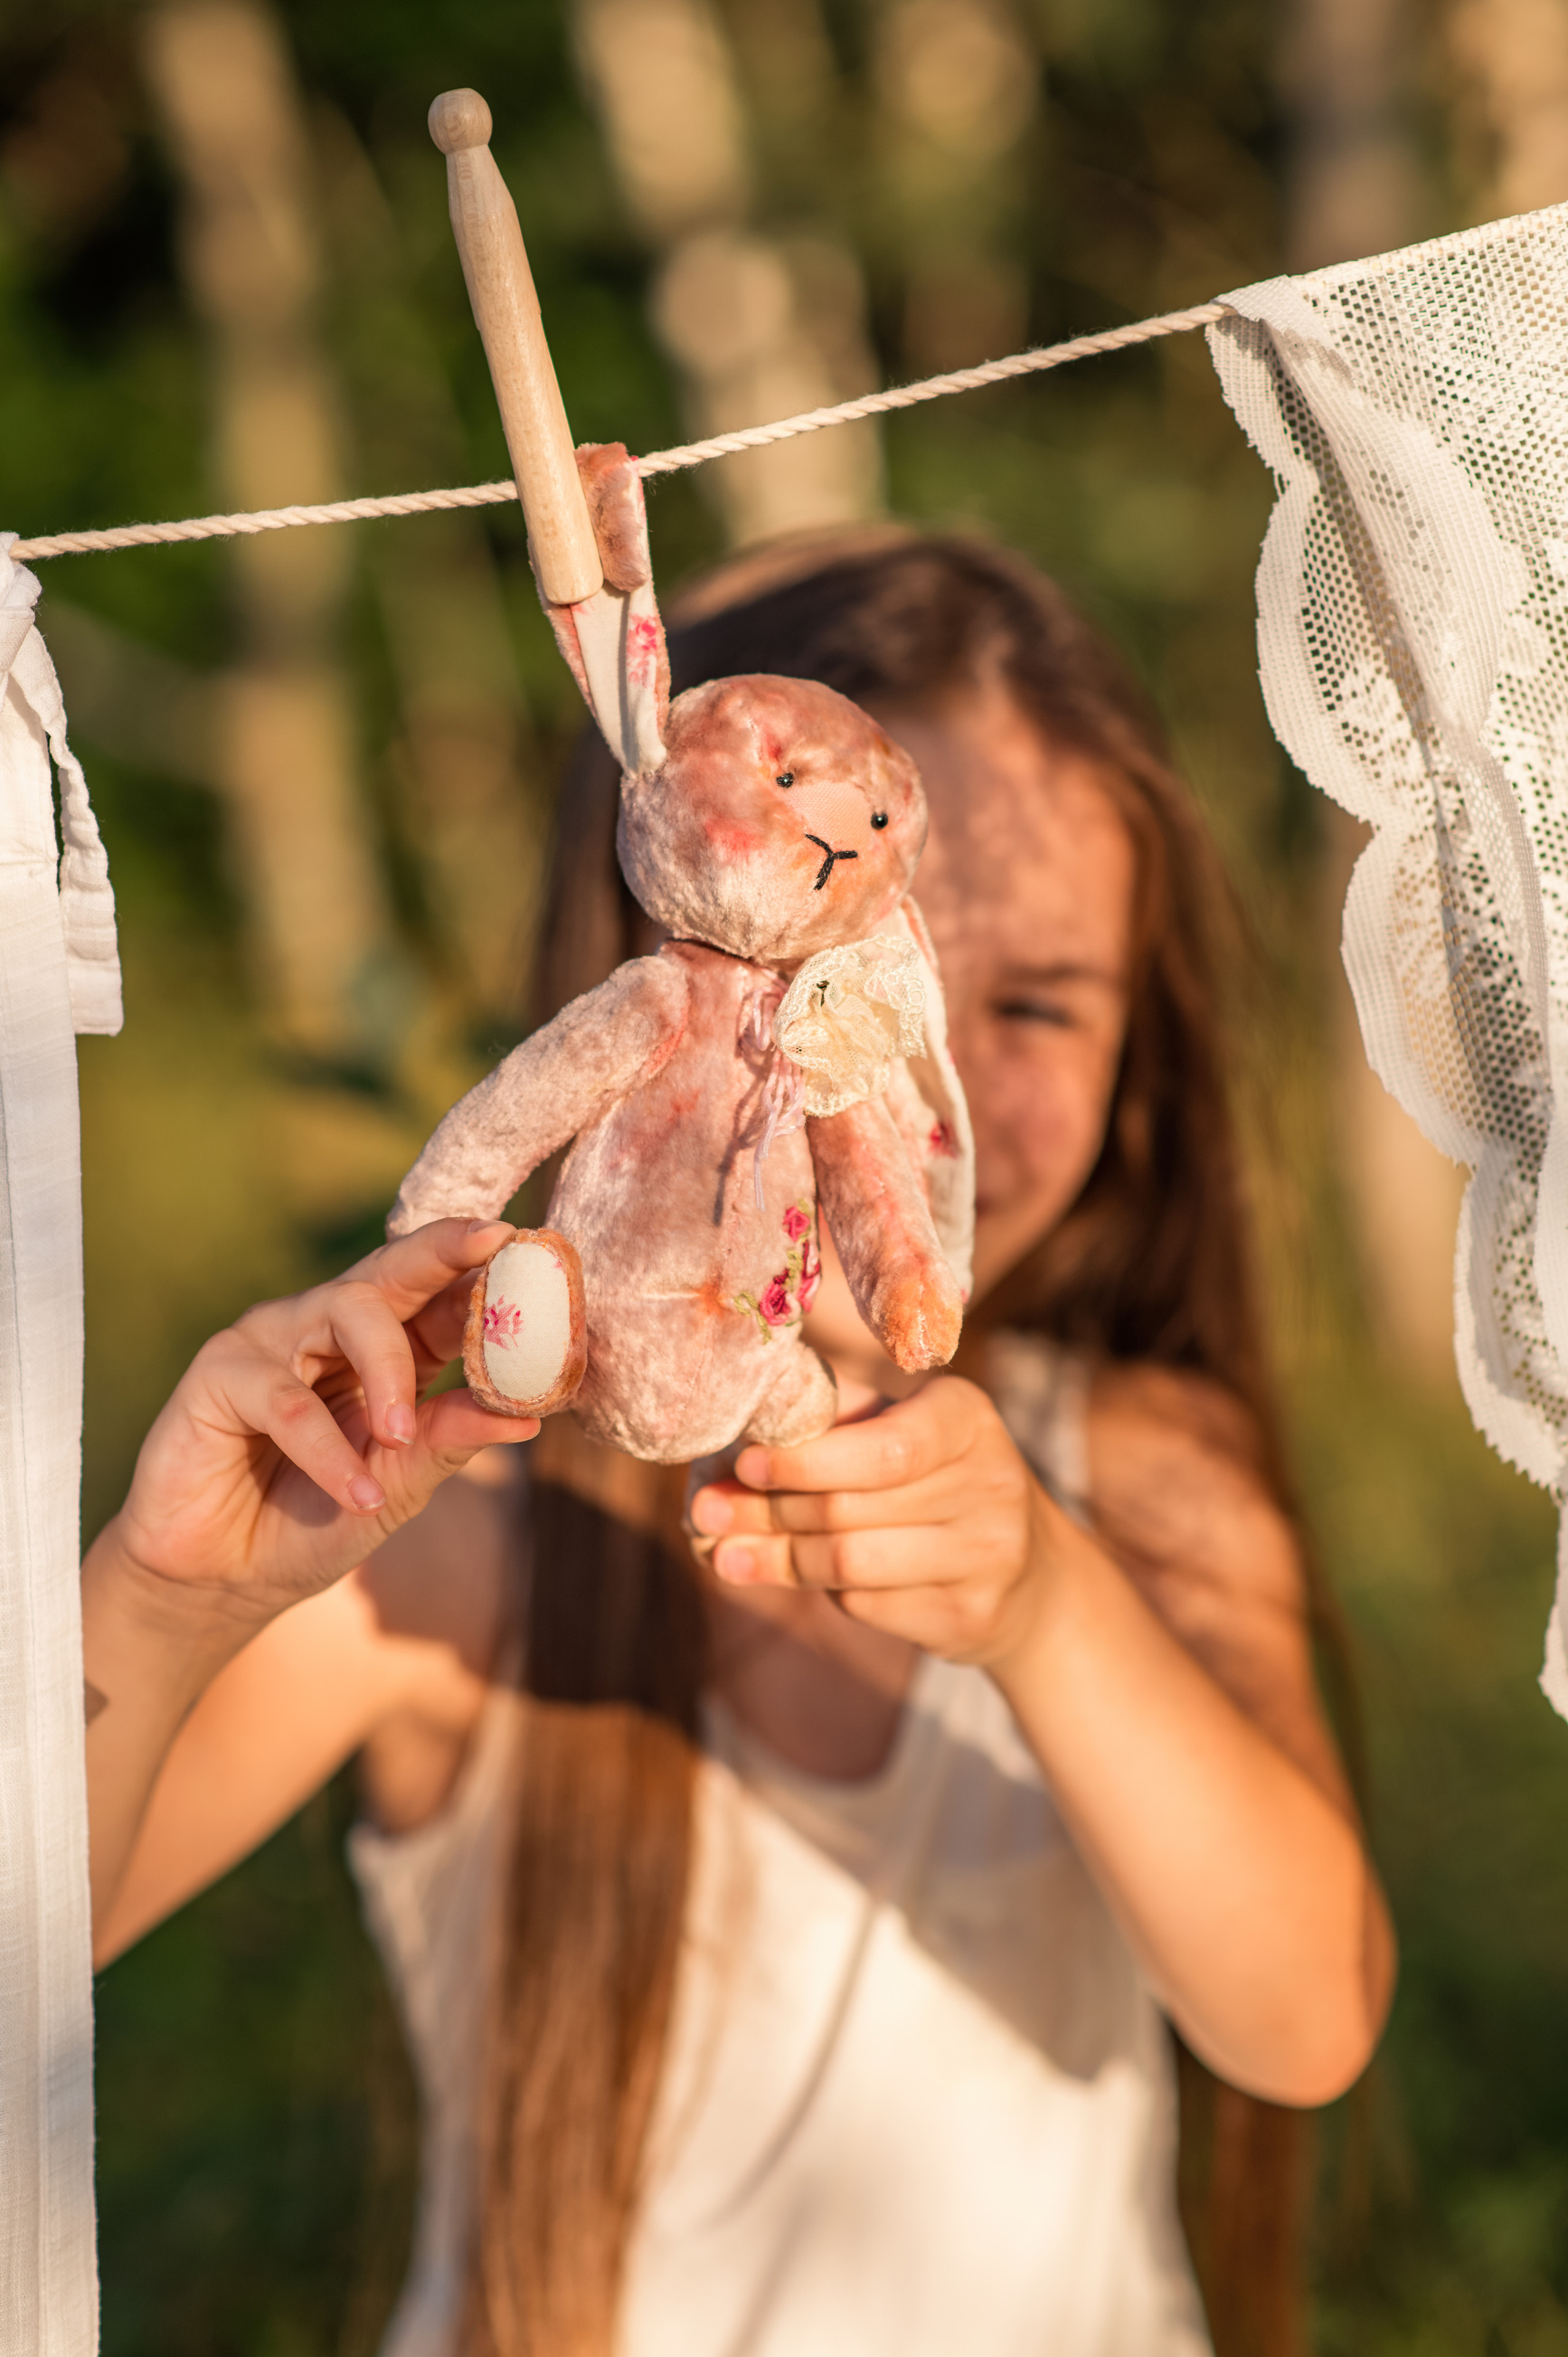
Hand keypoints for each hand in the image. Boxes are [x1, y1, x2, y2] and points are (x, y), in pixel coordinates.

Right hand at [99, 1218, 538, 1628]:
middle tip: (491, 1241)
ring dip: (388, 1373)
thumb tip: (529, 1418)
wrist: (223, 1580)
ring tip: (400, 1438)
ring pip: (346, 1313)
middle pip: (391, 1269)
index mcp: (382, 1349)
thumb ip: (450, 1441)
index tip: (534, 1248)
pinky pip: (285, 1398)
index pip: (439, 1297)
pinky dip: (327, 1450)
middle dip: (442, 1250)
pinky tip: (357, 1496)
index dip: (484, 1274)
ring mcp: (271, 1342)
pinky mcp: (218, 1373)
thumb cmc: (313, 1522)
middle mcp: (327, 1329)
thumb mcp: (399, 1485)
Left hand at [687, 1376, 1056, 1667]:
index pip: (884, 1446)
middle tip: (705, 1514)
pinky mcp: (972, 1616)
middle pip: (850, 1507)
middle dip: (767, 1511)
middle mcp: (992, 1481)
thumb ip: (827, 1429)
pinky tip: (802, 1575)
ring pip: (851, 1562)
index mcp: (966, 1418)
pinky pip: (867, 1605)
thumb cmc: (934, 1483)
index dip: (805, 1460)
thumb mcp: (901, 1432)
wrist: (1028, 1575)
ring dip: (781, 1557)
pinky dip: (824, 1590)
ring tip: (727, 1553)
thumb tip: (728, 1459)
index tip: (742, 1463)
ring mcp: (989, 1555)